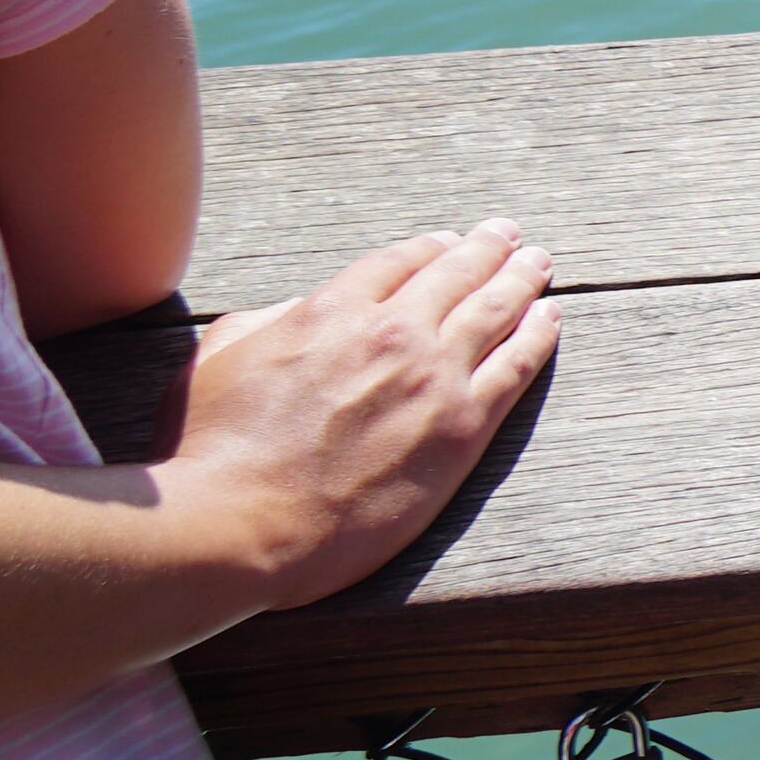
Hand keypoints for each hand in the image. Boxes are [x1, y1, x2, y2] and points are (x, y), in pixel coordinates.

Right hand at [166, 222, 559, 606]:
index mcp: (331, 310)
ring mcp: (432, 378)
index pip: (397, 261)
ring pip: (494, 311)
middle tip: (509, 236)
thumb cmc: (209, 449)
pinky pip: (516, 367)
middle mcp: (392, 333)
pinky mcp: (460, 429)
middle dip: (486, 249)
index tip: (448, 244)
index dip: (428, 249)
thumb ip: (268, 320)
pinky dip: (538, 336)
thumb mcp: (217, 358)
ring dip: (521, 280)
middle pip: (455, 274)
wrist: (237, 523)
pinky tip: (550, 319)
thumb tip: (301, 308)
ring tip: (539, 264)